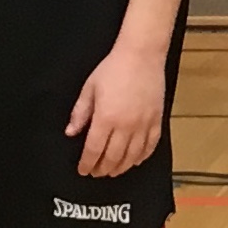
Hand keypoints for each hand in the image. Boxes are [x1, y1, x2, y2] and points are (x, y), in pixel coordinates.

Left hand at [66, 41, 168, 176]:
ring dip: (121, 167)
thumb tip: (71, 132)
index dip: (87, 163)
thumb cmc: (114, 68)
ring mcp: (143, 124)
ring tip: (113, 171)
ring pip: (132, 156)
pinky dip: (142, 157)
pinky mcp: (157, 120)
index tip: (83, 169)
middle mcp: (125, 125)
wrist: (141, 55)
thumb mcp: (89, 88)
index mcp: (106, 118)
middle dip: (102, 169)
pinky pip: (150, 146)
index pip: (94, 150)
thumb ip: (80, 113)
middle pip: (113, 157)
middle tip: (96, 173)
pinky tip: (135, 161)